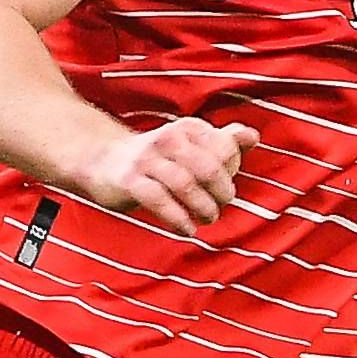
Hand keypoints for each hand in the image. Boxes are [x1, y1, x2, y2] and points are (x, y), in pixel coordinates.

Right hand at [79, 116, 256, 234]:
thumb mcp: (191, 145)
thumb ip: (224, 141)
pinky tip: (187, 229)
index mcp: (188, 129)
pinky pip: (159, 200)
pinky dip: (178, 218)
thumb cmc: (159, 158)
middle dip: (222, 194)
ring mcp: (147, 160)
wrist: (103, 161)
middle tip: (220, 206)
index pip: (225, 150)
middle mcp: (168, 139)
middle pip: (209, 168)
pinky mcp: (130, 181)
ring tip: (207, 218)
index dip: (231, 172)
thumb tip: (252, 136)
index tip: (223, 186)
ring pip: (185, 184)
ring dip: (203, 208)